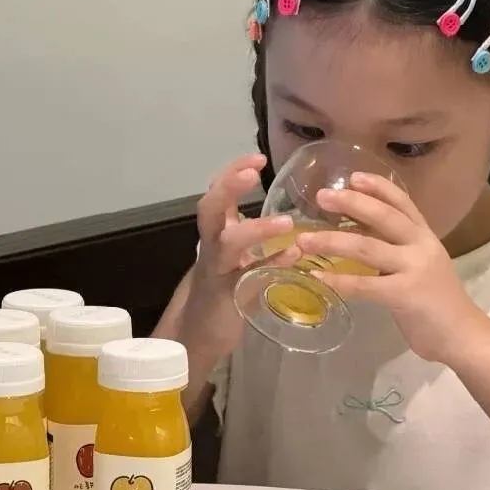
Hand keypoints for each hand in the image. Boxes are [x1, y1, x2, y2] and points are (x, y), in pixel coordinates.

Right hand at [182, 154, 301, 357]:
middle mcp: (212, 245)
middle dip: (229, 187)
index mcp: (216, 230)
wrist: (197, 332)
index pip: (219, 191)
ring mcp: (216, 270)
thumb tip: (290, 213)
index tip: (258, 158)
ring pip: (228, 243)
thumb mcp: (236, 253)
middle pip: (210, 209)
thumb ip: (255, 232)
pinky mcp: (226, 297)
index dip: (233, 171)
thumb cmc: (223, 287)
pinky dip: (270, 267)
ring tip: (286, 222)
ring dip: (255, 229)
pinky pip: (247, 279)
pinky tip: (292, 258)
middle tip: (253, 172)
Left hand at [295, 173, 484, 363]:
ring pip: (367, 247)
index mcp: (425, 236)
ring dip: (332, 241)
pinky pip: (365, 285)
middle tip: (321, 196)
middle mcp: (422, 246)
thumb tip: (357, 229)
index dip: (378, 187)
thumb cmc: (437, 301)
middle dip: (351, 203)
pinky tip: (318, 277)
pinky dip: (339, 279)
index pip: (402, 202)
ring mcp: (415, 269)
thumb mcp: (420, 263)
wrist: (463, 336)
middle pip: (383, 217)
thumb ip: (396, 245)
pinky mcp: (405, 295)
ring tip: (304, 239)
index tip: (352, 176)